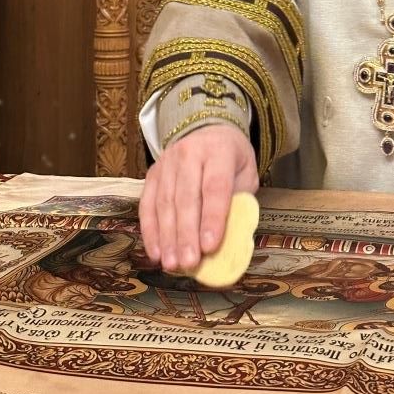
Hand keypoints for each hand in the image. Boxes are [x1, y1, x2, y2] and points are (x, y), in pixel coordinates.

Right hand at [139, 124, 258, 272]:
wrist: (207, 129)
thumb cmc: (231, 159)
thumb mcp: (246, 174)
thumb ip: (240, 203)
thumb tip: (231, 243)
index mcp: (219, 151)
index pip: (215, 187)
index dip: (212, 218)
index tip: (210, 247)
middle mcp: (190, 153)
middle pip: (186, 198)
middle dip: (187, 234)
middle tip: (189, 263)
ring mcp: (167, 162)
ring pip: (164, 203)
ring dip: (167, 237)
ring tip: (172, 264)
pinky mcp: (152, 173)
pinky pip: (147, 205)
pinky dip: (150, 231)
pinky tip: (156, 253)